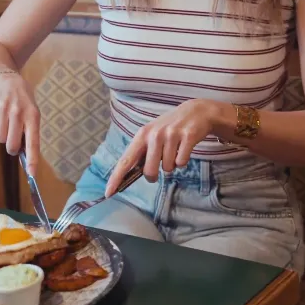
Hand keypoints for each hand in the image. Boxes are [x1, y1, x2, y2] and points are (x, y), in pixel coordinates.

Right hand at [0, 73, 40, 176]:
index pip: (33, 141)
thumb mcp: (32, 114)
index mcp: (33, 115)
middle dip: (12, 146)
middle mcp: (18, 110)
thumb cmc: (23, 103)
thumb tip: (26, 159)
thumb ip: (29, 134)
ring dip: (2, 135)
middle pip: (11, 144)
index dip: (33, 159)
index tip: (32, 174)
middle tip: (13, 138)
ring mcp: (2, 106)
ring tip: (6, 122)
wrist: (7, 80)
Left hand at [105, 99, 224, 196]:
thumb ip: (142, 153)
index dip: (116, 178)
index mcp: (142, 135)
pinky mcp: (188, 136)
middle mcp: (154, 134)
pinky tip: (184, 148)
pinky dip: (183, 161)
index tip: (108, 193)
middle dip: (154, 175)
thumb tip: (129, 176)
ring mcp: (171, 134)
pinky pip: (182, 163)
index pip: (126, 160)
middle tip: (160, 164)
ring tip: (175, 150)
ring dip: (172, 164)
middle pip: (149, 171)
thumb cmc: (170, 128)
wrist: (196, 111)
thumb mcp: (153, 135)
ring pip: (168, 168)